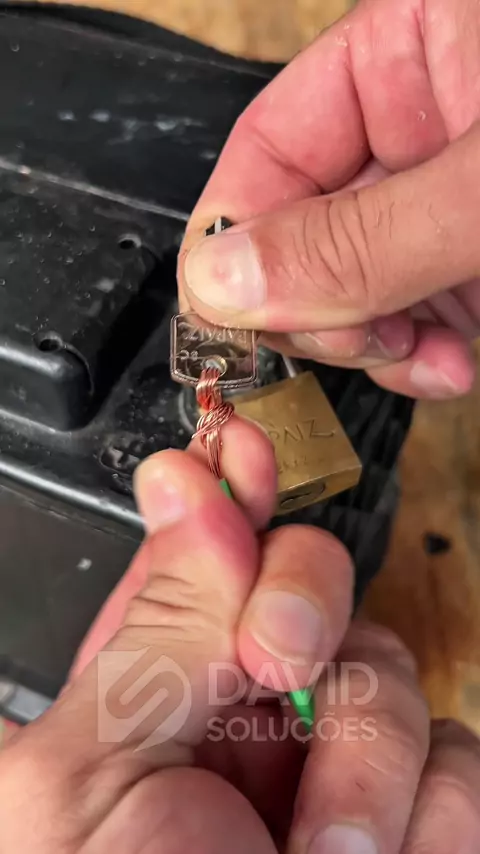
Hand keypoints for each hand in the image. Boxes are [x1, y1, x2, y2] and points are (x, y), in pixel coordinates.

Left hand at [1, 422, 478, 851]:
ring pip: (393, 670)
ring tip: (314, 853)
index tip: (234, 448)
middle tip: (276, 665)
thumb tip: (190, 492)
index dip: (226, 489)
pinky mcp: (411, 825)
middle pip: (312, 585)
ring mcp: (333, 767)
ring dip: (363, 752)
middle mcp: (244, 713)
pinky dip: (431, 813)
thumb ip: (152, 635)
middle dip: (303, 610)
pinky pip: (461, 763)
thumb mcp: (82, 787)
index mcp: (148, 692)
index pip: (201, 552)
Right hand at [178, 0, 479, 398]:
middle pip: (304, 230)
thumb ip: (359, 238)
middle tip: (350, 338)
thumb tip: (222, 280)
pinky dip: (418, 355)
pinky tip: (446, 366)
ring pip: (357, 288)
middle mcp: (415, 123)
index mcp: (405, 47)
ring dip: (373, 346)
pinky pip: (414, 312)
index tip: (229, 318)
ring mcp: (444, 196)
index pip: (269, 145)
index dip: (237, 241)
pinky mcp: (473, 251)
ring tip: (415, 361)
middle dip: (318, 307)